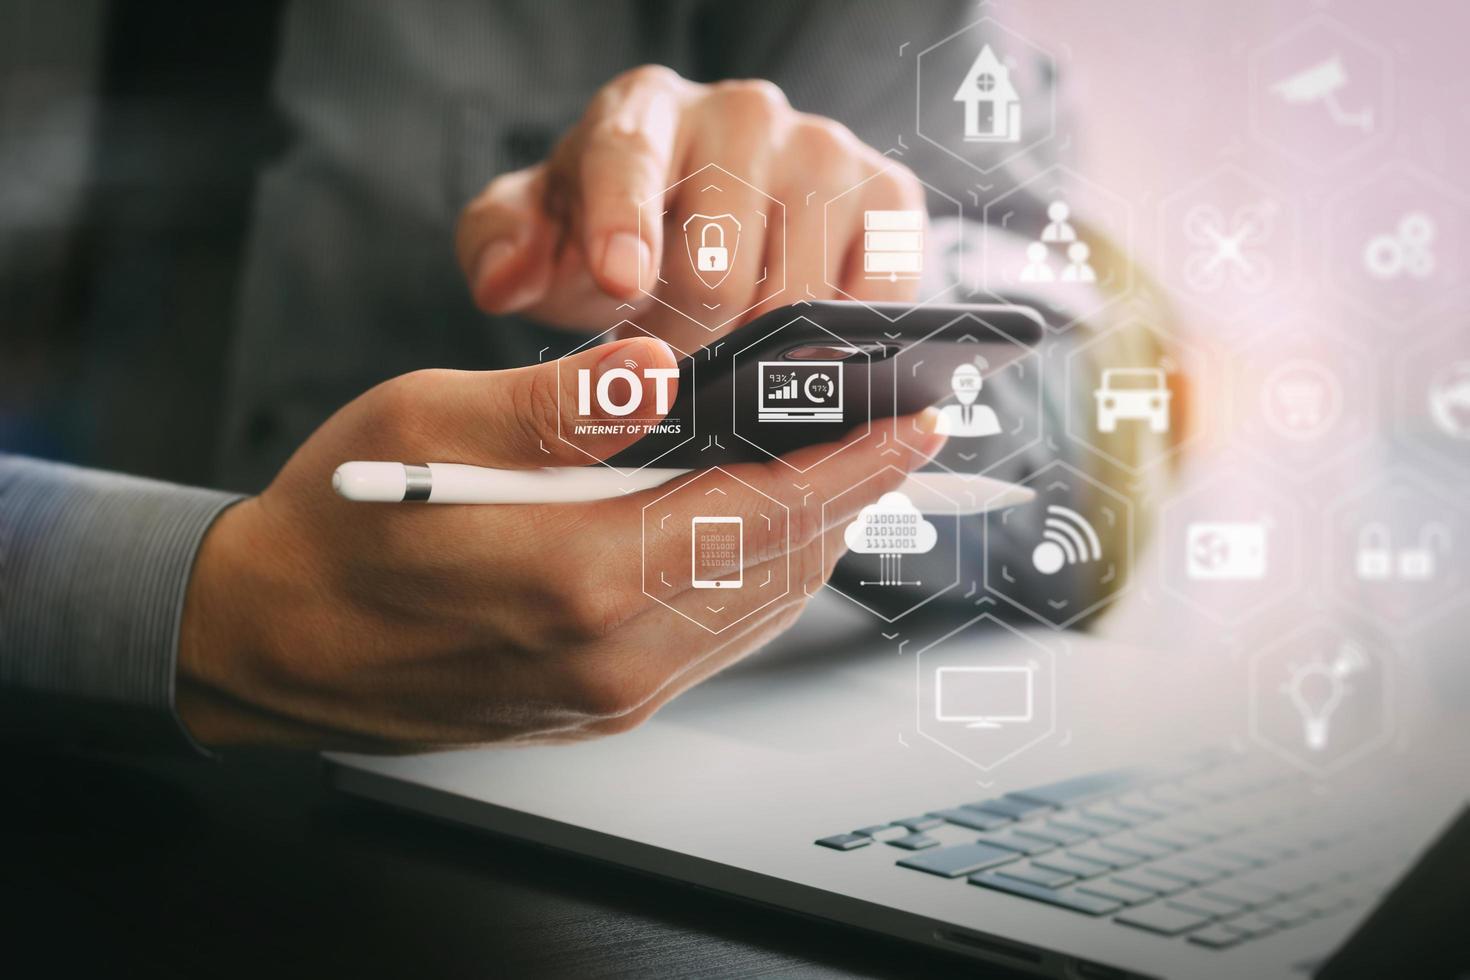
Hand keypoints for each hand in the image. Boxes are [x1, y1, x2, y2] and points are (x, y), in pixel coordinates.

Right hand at [177, 338, 944, 749]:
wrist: (276, 641)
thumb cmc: (339, 524)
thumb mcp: (427, 426)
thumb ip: (558, 403)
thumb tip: (658, 369)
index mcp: (578, 574)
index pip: (759, 512)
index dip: (847, 464)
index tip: (909, 421)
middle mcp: (613, 652)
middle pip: (778, 566)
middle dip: (851, 495)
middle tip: (898, 436)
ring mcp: (613, 692)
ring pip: (759, 610)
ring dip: (815, 538)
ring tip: (850, 474)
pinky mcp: (604, 704)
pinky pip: (717, 640)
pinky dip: (762, 580)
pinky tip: (769, 532)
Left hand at [455, 66, 923, 350]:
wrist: (701, 222)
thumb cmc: (610, 233)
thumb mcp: (536, 238)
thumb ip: (500, 248)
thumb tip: (506, 279)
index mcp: (643, 110)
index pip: (629, 157)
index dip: (622, 224)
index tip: (620, 284)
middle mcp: (743, 113)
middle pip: (720, 262)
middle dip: (686, 334)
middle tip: (671, 344)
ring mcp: (827, 149)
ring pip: (799, 294)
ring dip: (758, 347)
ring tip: (730, 336)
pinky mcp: (891, 197)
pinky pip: (877, 294)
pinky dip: (838, 339)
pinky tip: (800, 336)